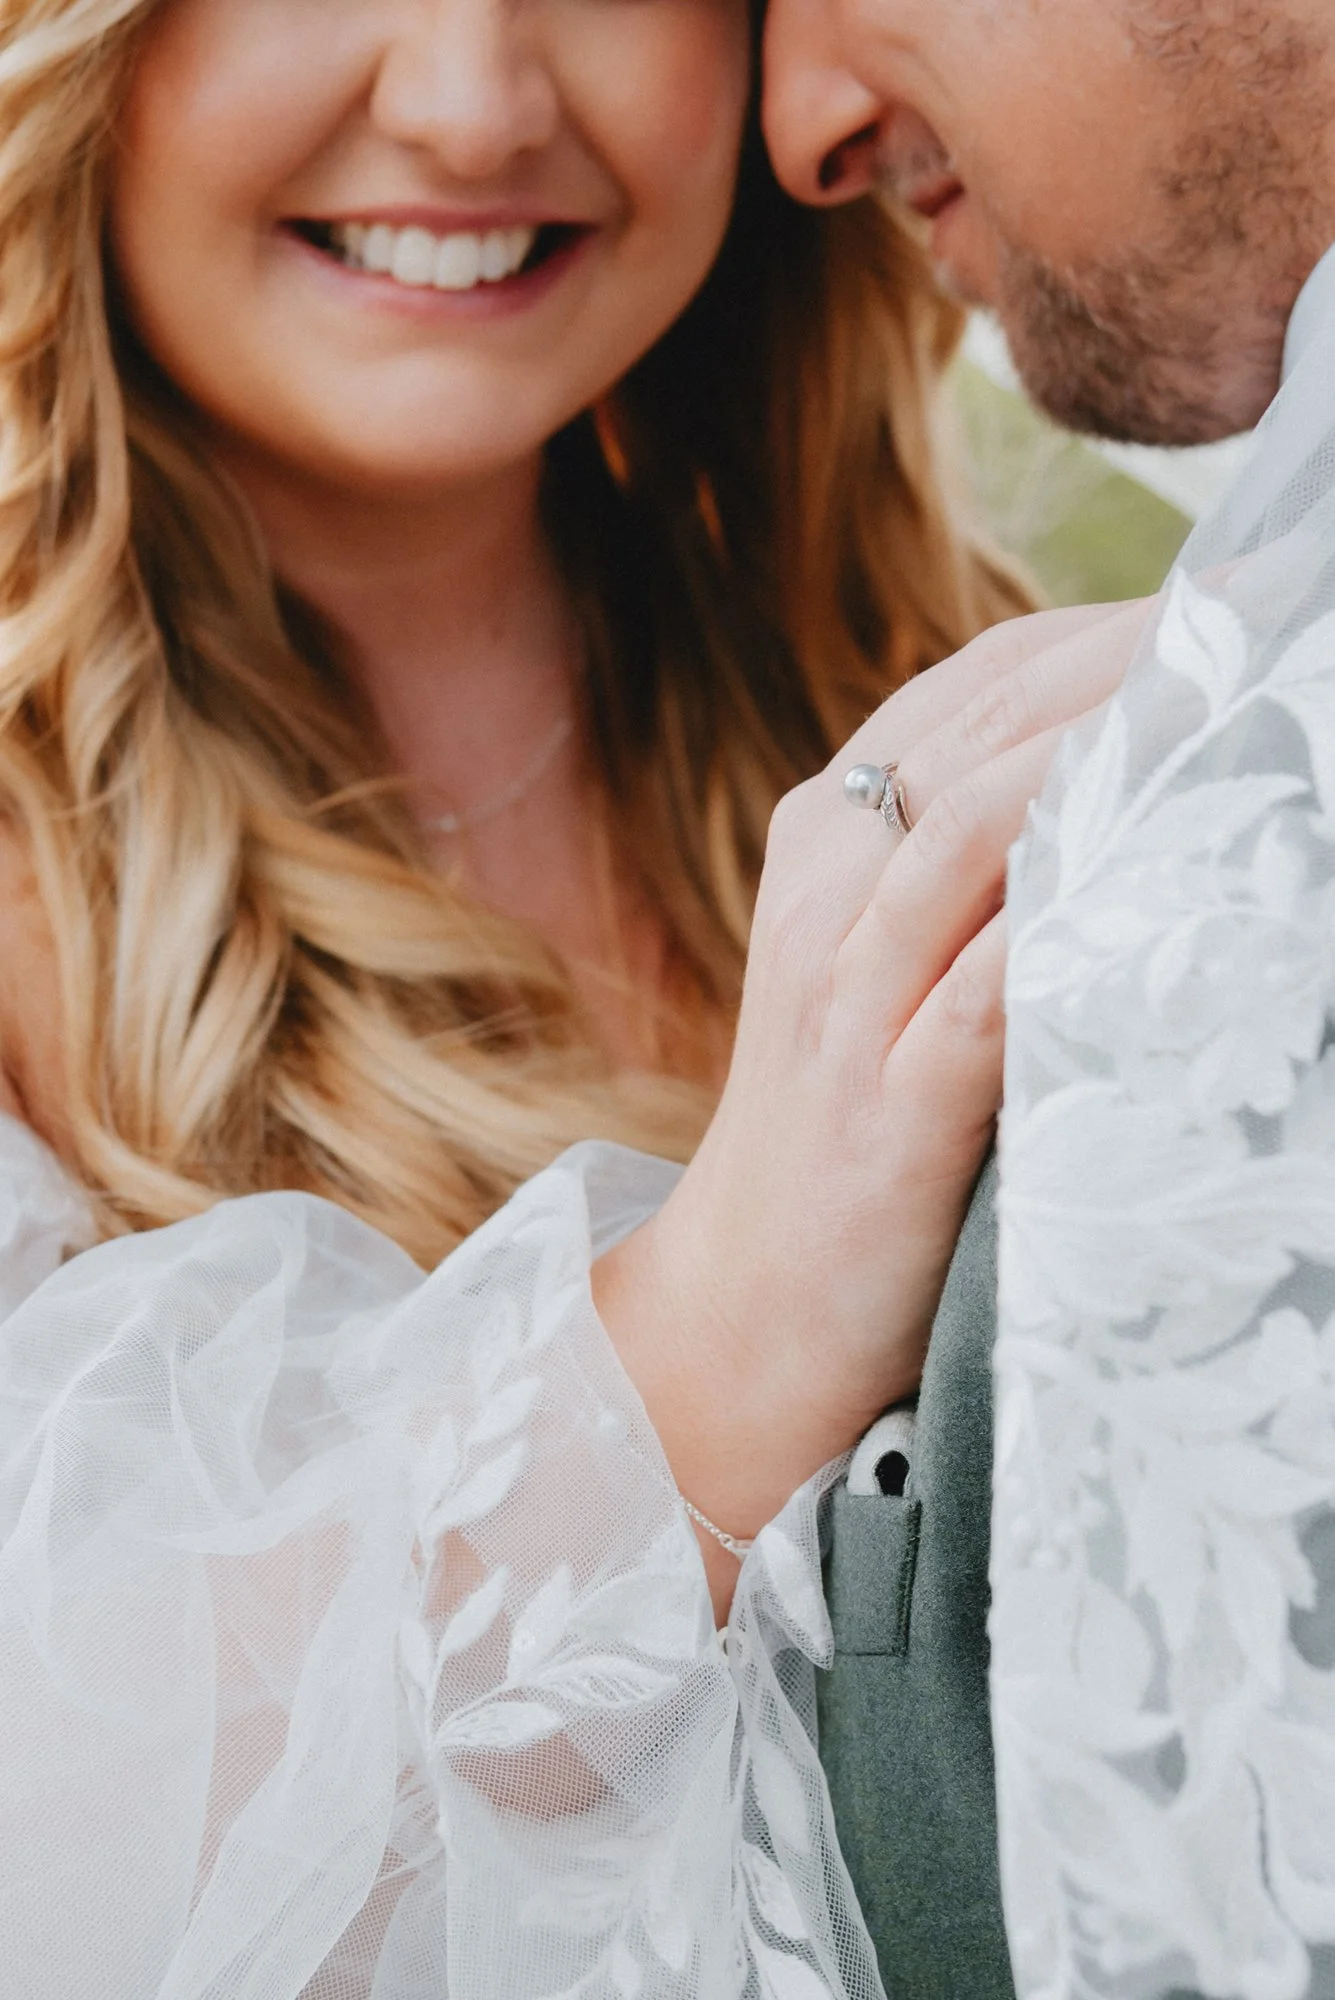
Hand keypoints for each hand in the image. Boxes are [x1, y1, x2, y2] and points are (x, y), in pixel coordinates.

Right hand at [596, 598, 1153, 1607]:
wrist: (743, 1310)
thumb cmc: (844, 1133)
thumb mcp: (884, 972)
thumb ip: (968, 876)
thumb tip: (1116, 791)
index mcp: (829, 846)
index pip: (974, 689)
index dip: (1103, 627)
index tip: (1230, 596)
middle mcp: (831, 896)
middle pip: (986, 733)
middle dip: (1135, 661)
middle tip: (1269, 612)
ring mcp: (850, 1001)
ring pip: (973, 834)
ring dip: (1108, 756)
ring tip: (1234, 698)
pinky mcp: (888, 1110)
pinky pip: (983, 992)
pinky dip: (1068, 923)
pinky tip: (1157, 869)